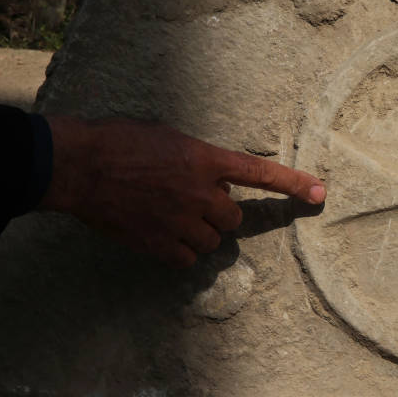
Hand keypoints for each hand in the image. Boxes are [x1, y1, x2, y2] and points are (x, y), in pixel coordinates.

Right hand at [39, 117, 325, 267]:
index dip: (293, 184)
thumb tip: (214, 179)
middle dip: (217, 211)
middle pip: (233, 216)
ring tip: (168, 215)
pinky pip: (188, 258)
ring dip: (199, 231)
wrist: (77, 166)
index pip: (260, 172)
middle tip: (189, 200)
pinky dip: (179, 250)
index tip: (320, 194)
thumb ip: (199, 160)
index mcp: (204, 159)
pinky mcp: (160, 244)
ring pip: (212, 240)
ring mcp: (181, 220)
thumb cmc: (118, 141)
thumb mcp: (168, 138)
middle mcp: (201, 192)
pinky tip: (158, 234)